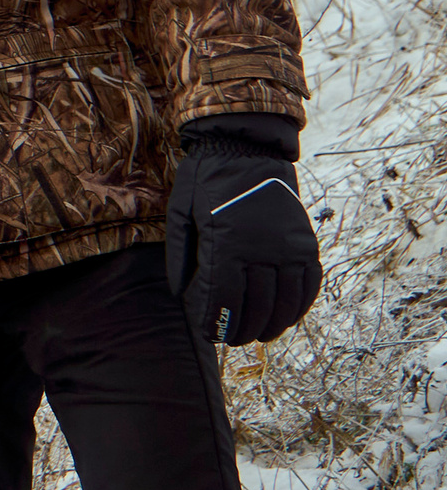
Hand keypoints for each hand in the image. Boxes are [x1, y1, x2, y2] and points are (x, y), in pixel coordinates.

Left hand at [167, 126, 320, 346]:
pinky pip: (309, 283)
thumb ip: (180, 254)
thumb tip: (181, 294)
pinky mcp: (305, 241)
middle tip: (232, 341)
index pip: (223, 297)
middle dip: (242, 329)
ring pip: (286, 300)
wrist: (246, 148)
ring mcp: (288, 245)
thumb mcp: (181, 212)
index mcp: (226, 242)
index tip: (209, 335)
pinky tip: (288, 317)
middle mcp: (261, 247)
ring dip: (273, 324)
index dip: (216, 321)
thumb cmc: (206, 181)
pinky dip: (300, 305)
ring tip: (259, 336)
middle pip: (255, 304)